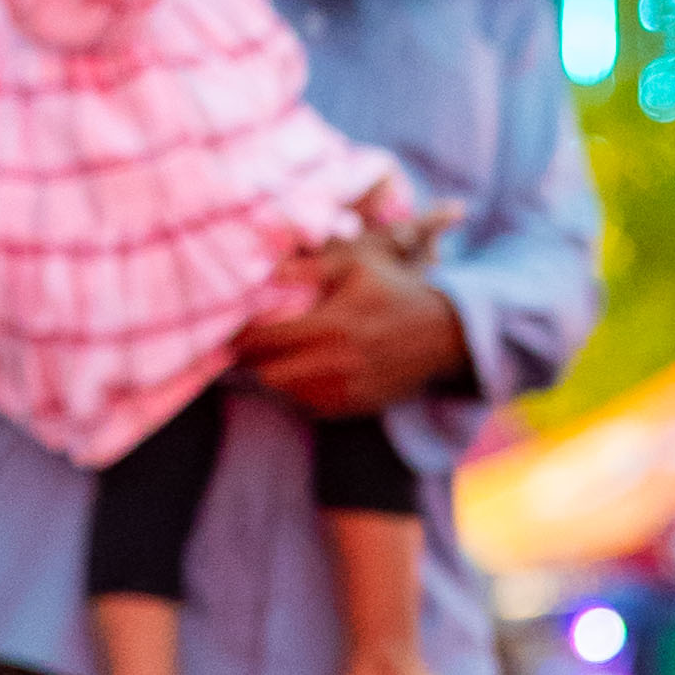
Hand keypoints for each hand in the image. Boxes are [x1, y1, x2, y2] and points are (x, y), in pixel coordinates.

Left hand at [241, 236, 467, 420]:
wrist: (446, 334)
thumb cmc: (397, 292)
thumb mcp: (358, 266)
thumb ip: (310, 267)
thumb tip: (268, 270)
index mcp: (332, 325)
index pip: (268, 339)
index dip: (241, 339)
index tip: (228, 335)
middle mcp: (338, 363)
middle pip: (271, 376)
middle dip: (253, 364)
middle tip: (242, 352)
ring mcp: (349, 389)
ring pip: (290, 395)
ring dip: (276, 380)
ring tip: (269, 363)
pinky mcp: (360, 405)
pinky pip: (315, 407)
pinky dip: (301, 394)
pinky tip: (301, 376)